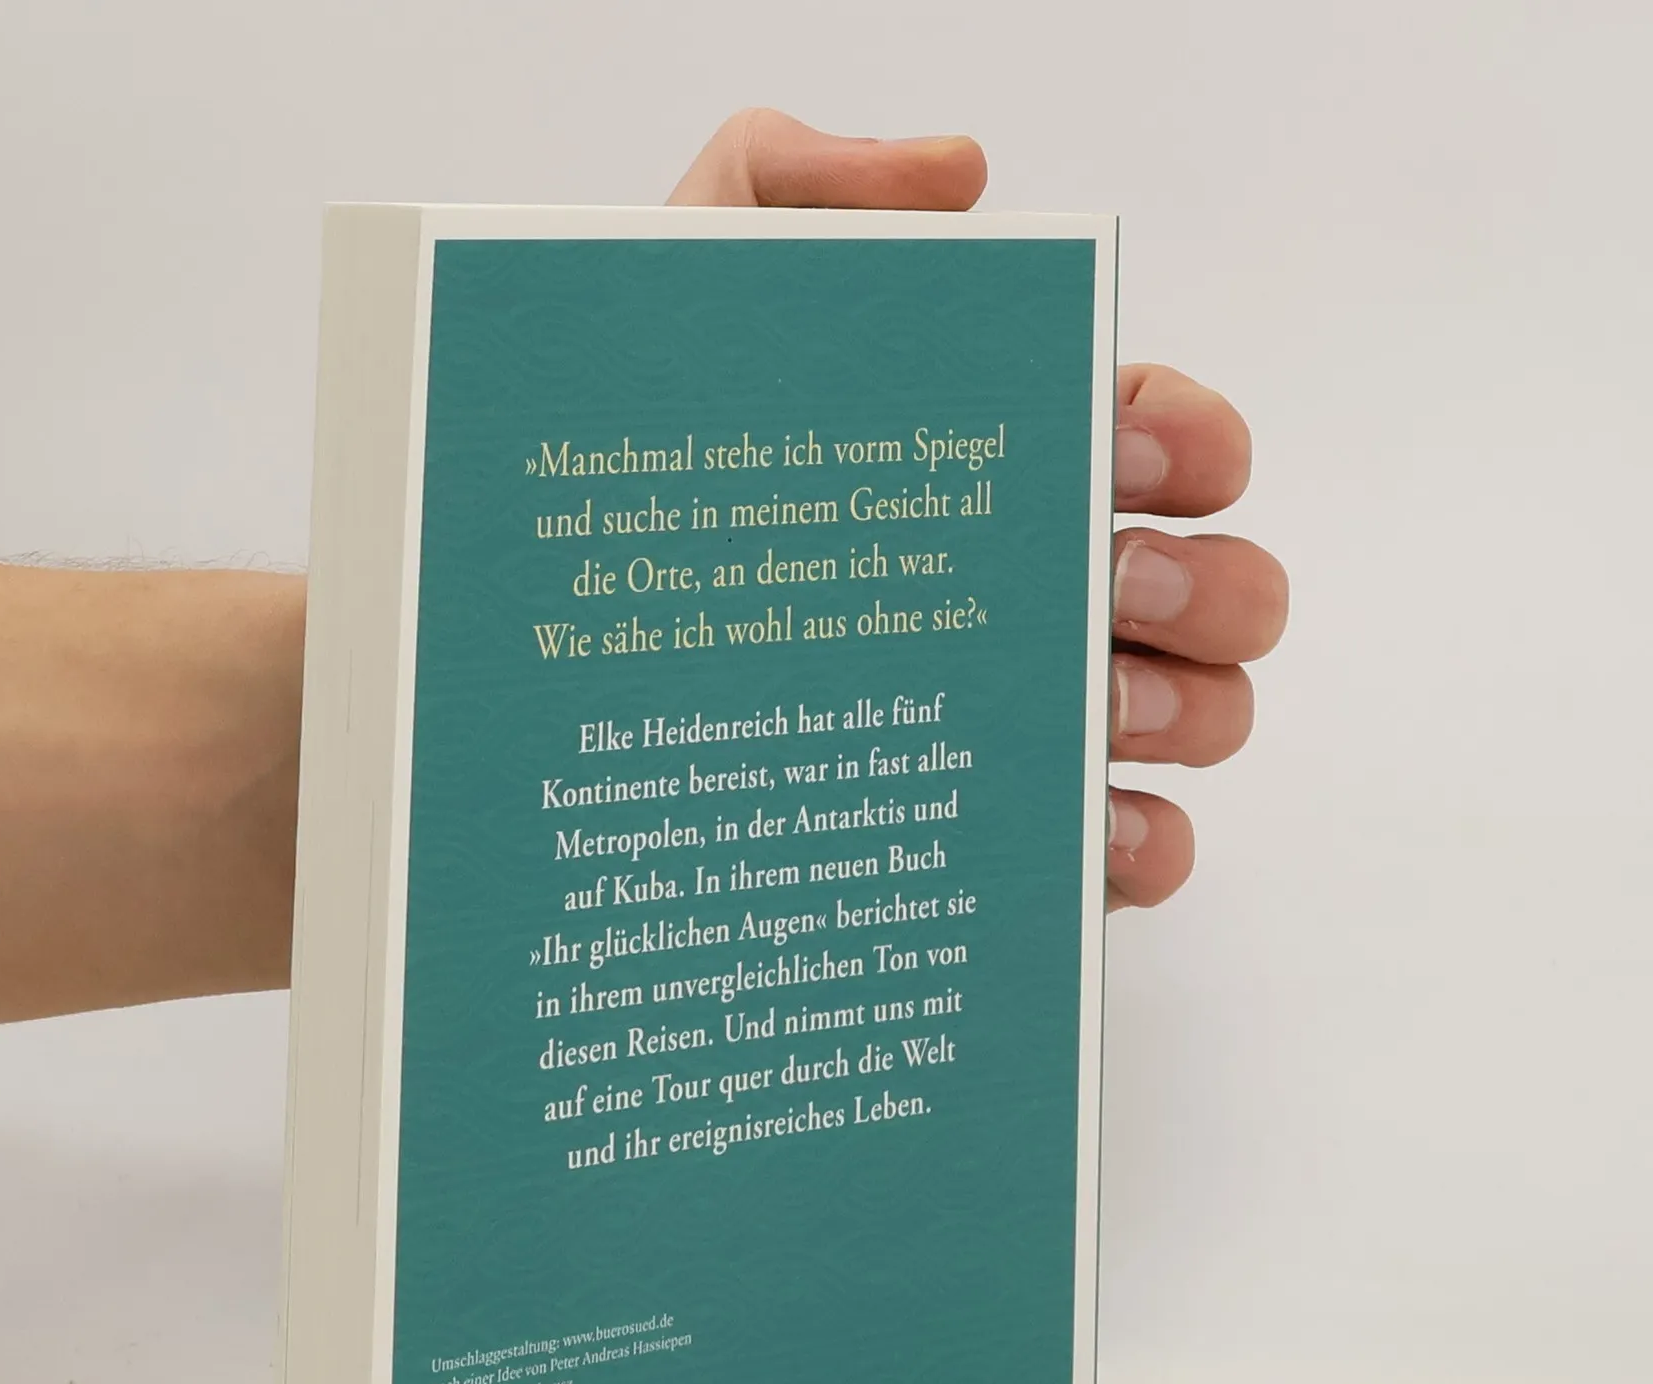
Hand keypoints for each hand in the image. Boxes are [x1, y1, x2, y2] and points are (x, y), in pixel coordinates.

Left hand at [671, 110, 1288, 909]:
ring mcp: (1026, 726)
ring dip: (1185, 710)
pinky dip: (1145, 850)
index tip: (1131, 449)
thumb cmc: (614, 482)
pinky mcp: (995, 842)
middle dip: (1203, 584)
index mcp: (995, 469)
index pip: (1160, 438)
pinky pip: (1128, 859)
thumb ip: (793, 187)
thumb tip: (958, 176)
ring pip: (1199, 718)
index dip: (1189, 436)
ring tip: (1085, 709)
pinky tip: (1093, 833)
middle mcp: (1033, 595)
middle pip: (1217, 590)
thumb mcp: (675, 298)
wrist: (514, 654)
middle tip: (1103, 584)